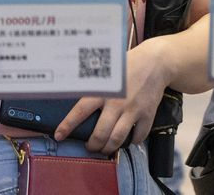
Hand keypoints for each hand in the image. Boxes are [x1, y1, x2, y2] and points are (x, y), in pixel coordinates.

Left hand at [54, 38, 170, 154]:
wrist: (154, 63)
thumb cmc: (126, 66)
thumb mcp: (105, 70)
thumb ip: (91, 83)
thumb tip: (69, 90)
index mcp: (102, 90)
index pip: (80, 111)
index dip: (68, 125)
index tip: (59, 136)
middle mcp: (116, 102)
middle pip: (100, 134)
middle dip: (93, 145)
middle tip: (90, 147)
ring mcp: (133, 110)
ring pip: (117, 139)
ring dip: (109, 148)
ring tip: (105, 149)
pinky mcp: (147, 115)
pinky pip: (138, 136)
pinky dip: (132, 142)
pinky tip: (128, 140)